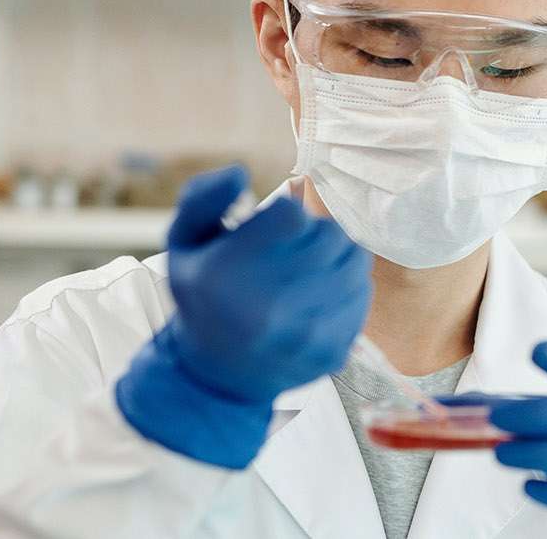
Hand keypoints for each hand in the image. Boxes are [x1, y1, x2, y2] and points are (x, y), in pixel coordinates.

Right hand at [115, 165, 371, 468]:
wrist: (217, 374)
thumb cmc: (203, 297)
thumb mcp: (184, 243)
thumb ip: (204, 197)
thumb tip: (240, 172)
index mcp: (228, 275)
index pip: (292, 214)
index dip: (285, 216)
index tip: (272, 230)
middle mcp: (270, 307)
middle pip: (330, 234)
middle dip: (314, 233)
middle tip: (294, 249)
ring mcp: (306, 333)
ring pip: (354, 260)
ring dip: (336, 256)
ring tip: (309, 269)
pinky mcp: (333, 350)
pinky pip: (362, 294)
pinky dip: (347, 287)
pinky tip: (320, 296)